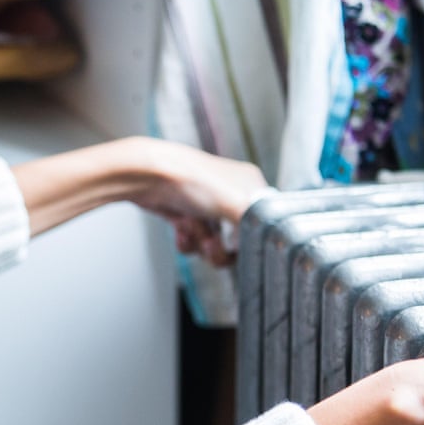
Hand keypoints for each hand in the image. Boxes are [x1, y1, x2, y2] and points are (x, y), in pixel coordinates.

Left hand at [123, 138, 268, 265]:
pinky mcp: (185, 215)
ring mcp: (206, 207)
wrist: (148, 175)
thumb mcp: (237, 202)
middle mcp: (230, 195)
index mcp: (250, 186)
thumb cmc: (192, 179)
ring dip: (201, 245)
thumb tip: (275, 243)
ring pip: (213, 245)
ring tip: (190, 230)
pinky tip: (180, 230)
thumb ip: (259, 225)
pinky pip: (193, 243)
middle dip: (220, 249)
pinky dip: (186, 242)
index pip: (262, 225)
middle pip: (237, 241)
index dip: (248, 241)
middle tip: (209, 244)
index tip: (237, 247)